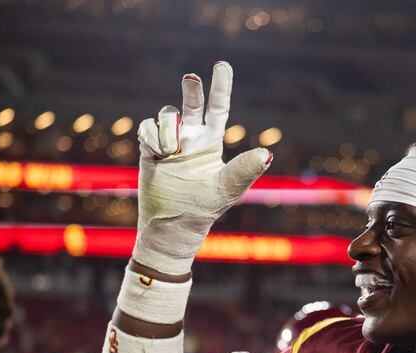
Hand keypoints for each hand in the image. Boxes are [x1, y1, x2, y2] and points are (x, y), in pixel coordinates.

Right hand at [133, 61, 271, 274]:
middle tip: (192, 78)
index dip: (220, 86)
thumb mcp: (227, 188)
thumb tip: (268, 154)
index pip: (218, 108)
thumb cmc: (204, 209)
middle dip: (191, 88)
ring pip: (167, 114)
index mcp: (212, 142)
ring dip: (169, 131)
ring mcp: (170, 141)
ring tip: (171, 154)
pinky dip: (152, 138)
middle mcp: (192, 138)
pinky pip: (147, 126)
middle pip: (192, 102)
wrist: (171, 224)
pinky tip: (157, 155)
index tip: (222, 65)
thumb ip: (245, 169)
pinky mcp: (149, 146)